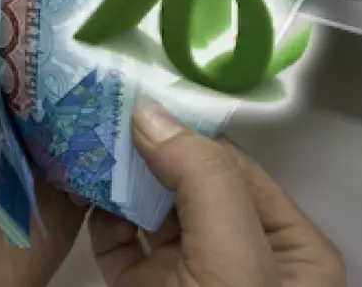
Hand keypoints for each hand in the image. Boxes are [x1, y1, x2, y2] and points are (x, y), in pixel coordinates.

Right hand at [89, 100, 346, 286]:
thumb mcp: (232, 260)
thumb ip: (202, 182)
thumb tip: (150, 113)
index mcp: (289, 249)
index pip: (233, 168)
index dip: (185, 130)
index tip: (136, 93)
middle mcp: (237, 253)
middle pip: (186, 181)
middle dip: (143, 146)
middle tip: (98, 105)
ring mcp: (186, 271)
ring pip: (147, 205)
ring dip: (113, 172)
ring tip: (79, 132)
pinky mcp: (138, 285)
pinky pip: (114, 236)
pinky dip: (92, 208)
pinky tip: (72, 179)